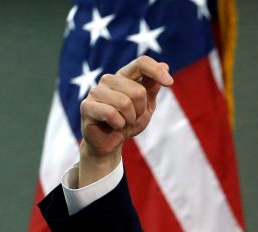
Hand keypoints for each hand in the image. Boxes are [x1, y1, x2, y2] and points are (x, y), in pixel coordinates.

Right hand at [78, 55, 173, 186]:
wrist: (109, 142)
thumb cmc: (128, 122)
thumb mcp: (146, 106)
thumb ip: (153, 87)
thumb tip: (165, 66)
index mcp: (124, 76)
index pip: (141, 63)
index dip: (156, 71)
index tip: (170, 83)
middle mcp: (108, 80)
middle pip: (138, 91)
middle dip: (140, 110)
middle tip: (131, 117)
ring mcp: (95, 91)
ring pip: (125, 103)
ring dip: (129, 119)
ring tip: (122, 122)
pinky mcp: (87, 106)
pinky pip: (112, 114)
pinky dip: (119, 125)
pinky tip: (113, 126)